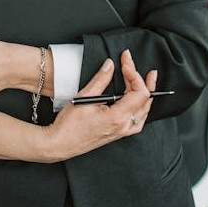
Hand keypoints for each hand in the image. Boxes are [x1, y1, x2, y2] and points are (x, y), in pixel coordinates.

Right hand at [40, 49, 156, 162]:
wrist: (61, 144)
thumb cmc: (69, 125)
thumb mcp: (84, 97)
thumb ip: (101, 79)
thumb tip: (110, 65)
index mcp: (117, 117)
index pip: (139, 92)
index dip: (134, 73)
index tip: (124, 62)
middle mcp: (123, 126)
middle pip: (144, 100)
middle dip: (141, 78)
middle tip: (132, 63)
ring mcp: (122, 131)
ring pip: (144, 111)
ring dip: (145, 92)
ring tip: (146, 79)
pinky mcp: (118, 133)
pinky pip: (138, 119)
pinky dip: (141, 106)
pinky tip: (137, 99)